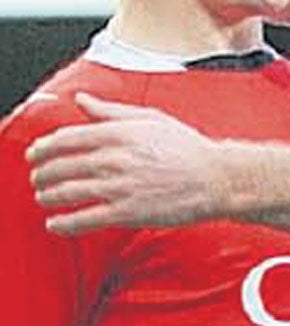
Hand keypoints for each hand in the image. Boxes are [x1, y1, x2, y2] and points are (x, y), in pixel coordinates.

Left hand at [29, 95, 230, 235]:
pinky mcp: (128, 213)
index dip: (43, 148)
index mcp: (117, 134)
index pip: (64, 139)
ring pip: (66, 192)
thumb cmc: (189, 149)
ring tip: (43, 198)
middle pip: (60, 166)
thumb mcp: (150, 119)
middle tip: (37, 178)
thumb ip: (110, 111)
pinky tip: (55, 224)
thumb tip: (81, 101)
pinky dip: (64, 223)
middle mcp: (114, 159)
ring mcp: (119, 187)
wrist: (217, 179)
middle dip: (41, 173)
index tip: (35, 154)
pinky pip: (85, 219)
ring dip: (47, 196)